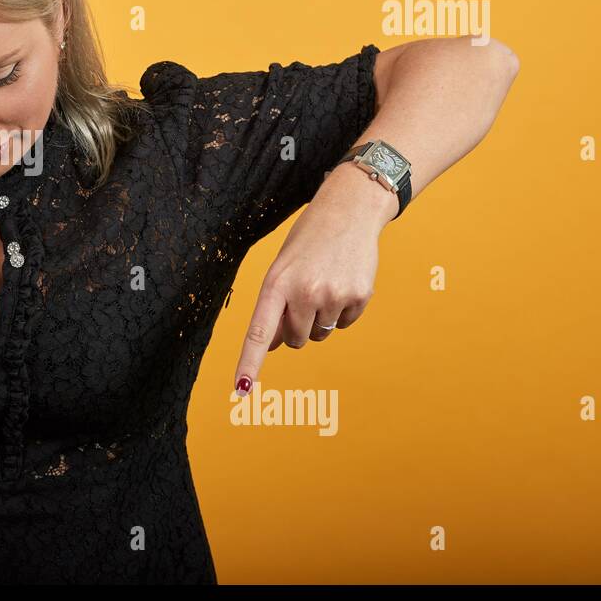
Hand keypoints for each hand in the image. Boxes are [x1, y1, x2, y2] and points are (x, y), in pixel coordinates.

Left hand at [232, 167, 393, 396]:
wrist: (349, 211)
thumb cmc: (307, 243)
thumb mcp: (281, 270)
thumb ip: (273, 307)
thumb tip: (270, 346)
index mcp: (276, 284)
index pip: (259, 332)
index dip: (249, 363)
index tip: (241, 389)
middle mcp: (304, 292)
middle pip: (294, 339)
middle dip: (296, 326)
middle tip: (303, 295)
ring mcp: (333, 296)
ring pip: (320, 334)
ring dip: (320, 318)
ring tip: (324, 283)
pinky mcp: (359, 297)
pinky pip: (345, 324)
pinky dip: (343, 311)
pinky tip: (343, 283)